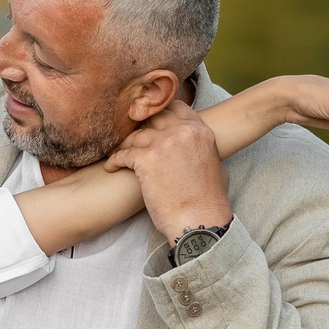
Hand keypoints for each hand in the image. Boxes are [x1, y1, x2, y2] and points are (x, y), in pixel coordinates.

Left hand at [103, 103, 233, 241]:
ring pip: (135, 136)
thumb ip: (203, 149)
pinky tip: (111, 167)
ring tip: (118, 153)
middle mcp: (181, 132)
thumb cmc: (210, 201)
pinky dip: (114, 160)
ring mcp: (162, 144)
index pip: (175, 108)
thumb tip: (196, 148)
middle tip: (133, 138)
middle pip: (153, 118)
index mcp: (200, 131)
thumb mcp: (216, 166)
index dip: (161, 114)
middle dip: (142, 126)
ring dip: (125, 145)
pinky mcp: (145, 160)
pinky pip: (122, 154)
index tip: (152, 122)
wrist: (199, 220)